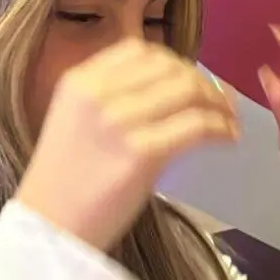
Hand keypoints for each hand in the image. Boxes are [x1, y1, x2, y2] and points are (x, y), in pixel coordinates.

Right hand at [16, 40, 238, 251]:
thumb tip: (174, 87)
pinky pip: (197, 126)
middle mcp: (99, 94)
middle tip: (221, 104)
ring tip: (229, 121)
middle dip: (203, 83)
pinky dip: (220, 128)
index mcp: (80, 81)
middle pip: (171, 68)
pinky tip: (227, 138)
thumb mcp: (76, 122)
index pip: (141, 51)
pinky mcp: (142, 153)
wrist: (50, 228)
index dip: (176, 63)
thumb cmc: (67, 183)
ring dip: (219, 104)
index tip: (193, 82)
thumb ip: (112, 99)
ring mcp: (120, 121)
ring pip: (189, 92)